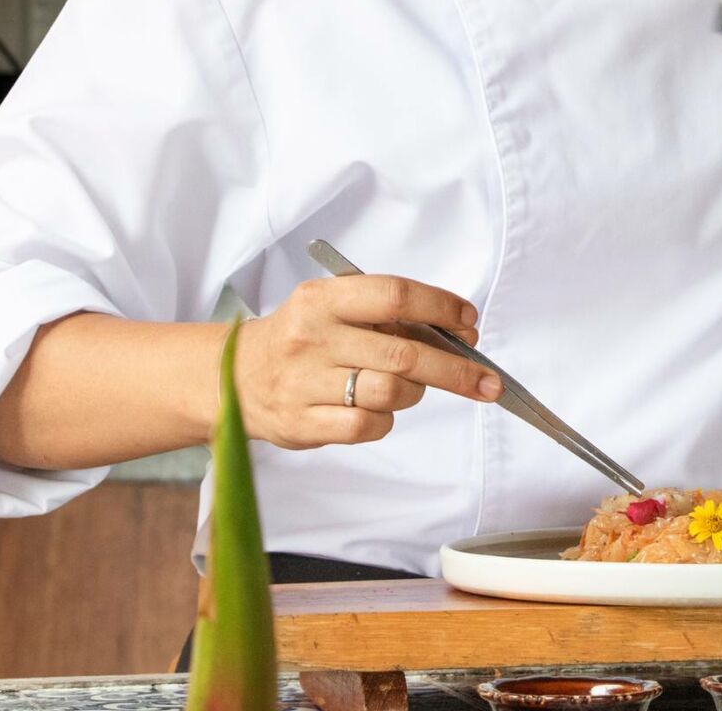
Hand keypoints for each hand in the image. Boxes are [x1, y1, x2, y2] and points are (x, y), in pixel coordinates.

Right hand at [233, 275, 501, 448]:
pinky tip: (377, 409)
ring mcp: (304, 382)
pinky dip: (385, 420)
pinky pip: (368, 426)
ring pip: (390, 392)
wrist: (232, 376)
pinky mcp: (302, 423)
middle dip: (456, 370)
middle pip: (404, 353)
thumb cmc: (301, 339)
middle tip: (489, 382)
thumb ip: (387, 316)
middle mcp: (311, 337)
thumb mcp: (332, 308)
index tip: (469, 322)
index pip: (395, 295)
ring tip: (409, 388)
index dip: (441, 308)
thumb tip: (458, 333)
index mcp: (322, 299)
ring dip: (415, 393)